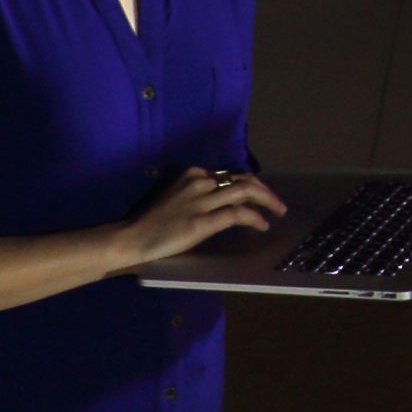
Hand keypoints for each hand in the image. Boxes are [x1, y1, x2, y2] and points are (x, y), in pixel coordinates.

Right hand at [115, 167, 286, 268]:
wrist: (133, 237)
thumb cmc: (150, 222)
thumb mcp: (174, 197)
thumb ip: (196, 194)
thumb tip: (219, 201)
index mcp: (193, 174)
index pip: (230, 174)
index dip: (249, 184)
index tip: (259, 194)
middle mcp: (200, 182)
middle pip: (243, 179)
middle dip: (265, 190)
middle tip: (277, 204)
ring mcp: (202, 201)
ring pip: (245, 192)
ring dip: (267, 201)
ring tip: (278, 212)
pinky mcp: (203, 221)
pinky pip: (238, 214)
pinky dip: (255, 218)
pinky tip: (262, 226)